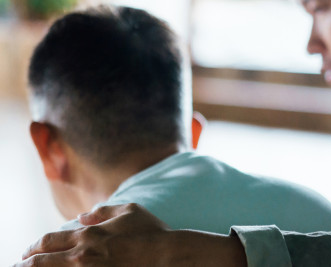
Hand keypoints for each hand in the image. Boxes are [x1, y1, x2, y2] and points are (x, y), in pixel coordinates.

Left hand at [13, 203, 246, 266]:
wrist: (167, 257)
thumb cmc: (150, 232)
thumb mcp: (129, 210)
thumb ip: (103, 211)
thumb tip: (83, 216)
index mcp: (88, 235)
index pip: (49, 241)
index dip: (34, 247)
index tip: (28, 251)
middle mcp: (83, 256)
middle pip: (42, 263)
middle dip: (28, 264)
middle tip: (21, 265)